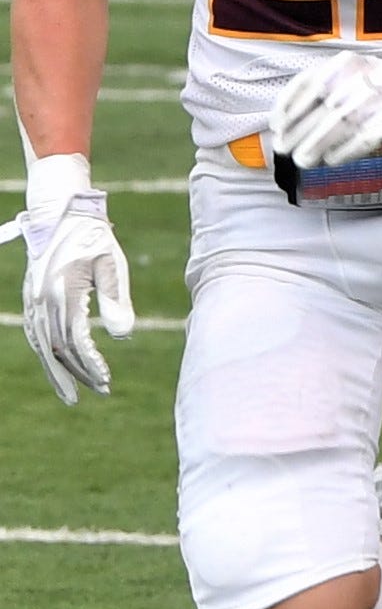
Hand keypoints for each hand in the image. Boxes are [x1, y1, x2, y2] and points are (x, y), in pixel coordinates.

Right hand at [2, 160, 134, 404]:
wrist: (61, 213)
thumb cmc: (94, 238)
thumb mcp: (112, 264)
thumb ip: (116, 300)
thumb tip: (124, 336)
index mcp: (63, 292)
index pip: (76, 341)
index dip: (91, 364)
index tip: (107, 380)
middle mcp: (42, 301)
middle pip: (56, 349)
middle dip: (76, 375)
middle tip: (100, 392)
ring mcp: (32, 300)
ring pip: (41, 346)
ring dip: (58, 371)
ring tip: (74, 394)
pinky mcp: (30, 299)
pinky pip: (35, 335)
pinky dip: (45, 355)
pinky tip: (57, 368)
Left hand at [266, 51, 381, 168]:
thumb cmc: (379, 83)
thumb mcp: (350, 74)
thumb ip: (319, 92)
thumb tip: (283, 123)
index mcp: (344, 64)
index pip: (308, 83)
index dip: (288, 106)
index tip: (276, 125)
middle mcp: (360, 79)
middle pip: (322, 110)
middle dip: (300, 132)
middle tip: (283, 150)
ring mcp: (379, 101)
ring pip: (340, 125)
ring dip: (318, 145)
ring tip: (303, 160)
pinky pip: (366, 138)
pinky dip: (348, 150)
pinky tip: (333, 160)